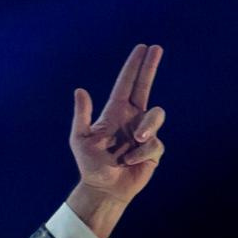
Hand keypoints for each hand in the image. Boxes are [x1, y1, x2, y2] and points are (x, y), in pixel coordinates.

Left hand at [70, 42, 167, 202]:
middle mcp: (132, 118)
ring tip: (132, 145)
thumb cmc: (90, 165)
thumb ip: (82, 116)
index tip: (142, 48)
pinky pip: (154, 144)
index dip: (134, 66)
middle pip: (145, 87)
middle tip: (157, 48)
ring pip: (156, 116)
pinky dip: (140, 154)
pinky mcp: (154, 149)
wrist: (104, 189)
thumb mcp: (80, 140)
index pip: (126, 84)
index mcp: (115, 113)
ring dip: (146, 130)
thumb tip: (80, 91)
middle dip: (150, 67)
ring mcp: (145, 132)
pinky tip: (130, 163)